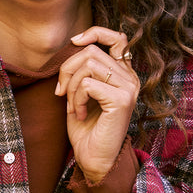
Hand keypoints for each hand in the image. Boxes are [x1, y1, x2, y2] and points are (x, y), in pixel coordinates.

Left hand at [55, 27, 138, 182]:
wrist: (94, 160)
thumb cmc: (87, 130)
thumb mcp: (81, 94)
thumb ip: (83, 70)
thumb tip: (72, 47)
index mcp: (124, 75)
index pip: (117, 38)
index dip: (94, 32)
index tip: (73, 42)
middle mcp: (131, 78)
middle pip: (92, 51)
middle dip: (68, 69)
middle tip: (61, 93)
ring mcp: (129, 88)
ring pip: (89, 64)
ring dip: (71, 86)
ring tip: (72, 106)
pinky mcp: (122, 100)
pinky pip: (88, 84)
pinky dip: (75, 99)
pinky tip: (78, 114)